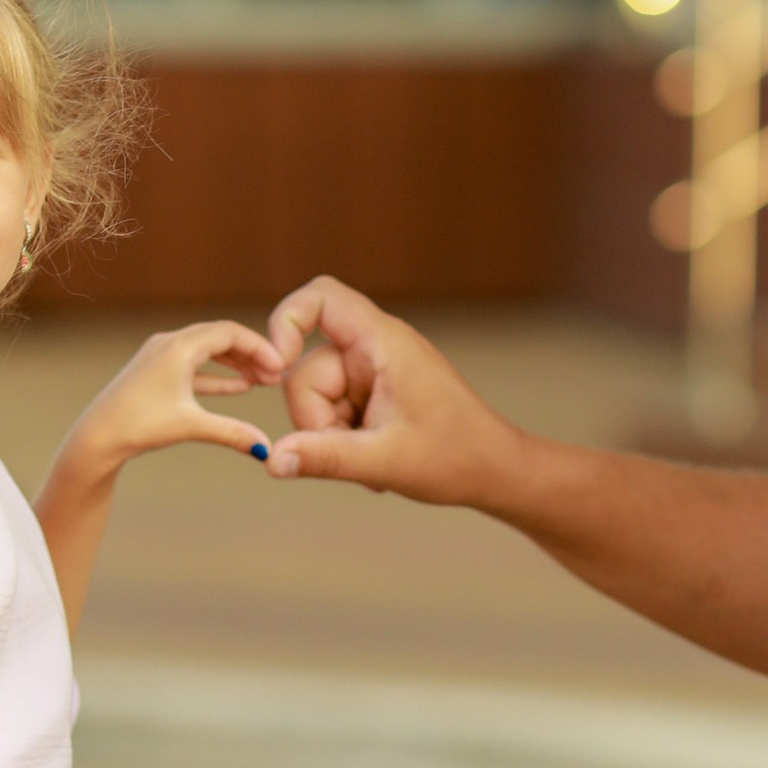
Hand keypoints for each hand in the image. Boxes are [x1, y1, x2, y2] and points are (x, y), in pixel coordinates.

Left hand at [60, 319, 289, 485]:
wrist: (97, 437)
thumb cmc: (138, 425)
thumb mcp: (191, 427)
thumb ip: (232, 433)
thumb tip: (267, 450)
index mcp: (178, 346)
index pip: (229, 332)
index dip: (259, 347)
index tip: (280, 366)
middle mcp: (168, 343)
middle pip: (219, 337)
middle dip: (250, 354)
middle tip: (277, 374)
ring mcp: (160, 357)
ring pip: (207, 352)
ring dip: (235, 364)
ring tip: (262, 381)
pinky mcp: (155, 373)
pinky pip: (194, 368)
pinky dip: (217, 376)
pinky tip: (239, 388)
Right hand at [261, 277, 523, 503]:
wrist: (495, 470)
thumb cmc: (456, 457)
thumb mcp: (384, 461)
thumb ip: (325, 457)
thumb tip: (272, 461)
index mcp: (383, 343)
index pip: (322, 298)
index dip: (286, 321)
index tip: (275, 367)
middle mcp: (375, 346)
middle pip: (306, 369)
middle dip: (317, 419)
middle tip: (354, 454)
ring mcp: (373, 369)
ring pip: (316, 396)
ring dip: (332, 434)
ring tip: (372, 458)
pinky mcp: (374, 390)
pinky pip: (334, 408)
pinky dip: (344, 437)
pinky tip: (374, 456)